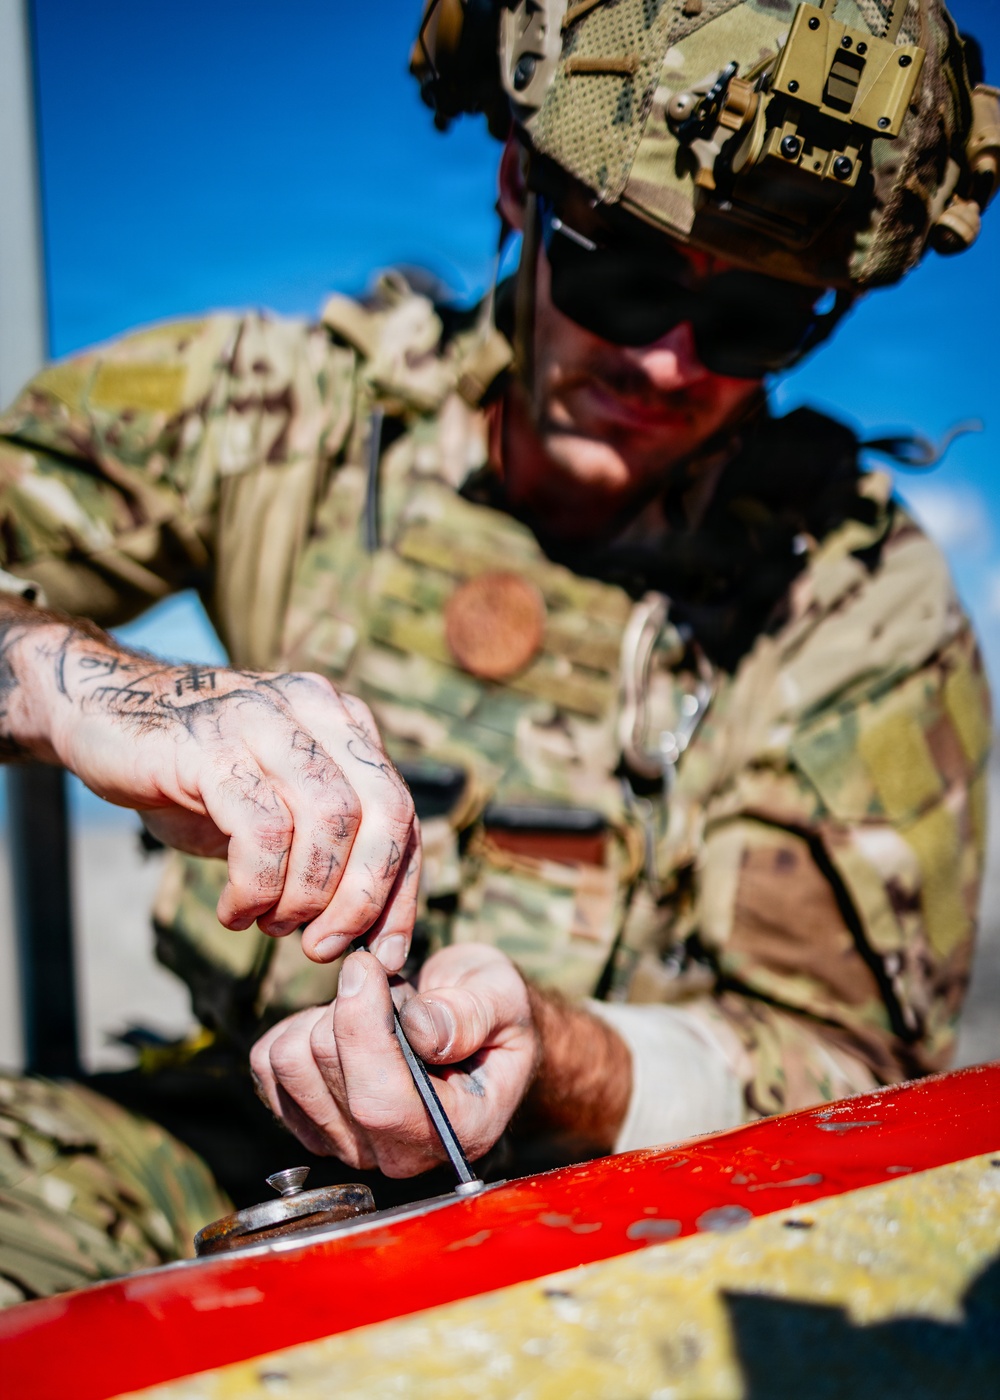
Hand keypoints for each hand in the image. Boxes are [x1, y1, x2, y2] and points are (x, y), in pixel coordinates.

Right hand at [0, 603, 417, 967]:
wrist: (102, 713)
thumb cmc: (195, 773)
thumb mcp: (274, 807)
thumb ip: (326, 846)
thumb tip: (374, 933)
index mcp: (343, 722)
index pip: (402, 811)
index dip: (400, 891)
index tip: (384, 952)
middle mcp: (315, 709)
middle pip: (381, 811)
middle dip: (363, 897)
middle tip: (324, 946)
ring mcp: (264, 719)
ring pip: (328, 820)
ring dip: (305, 896)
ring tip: (270, 922)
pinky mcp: (210, 744)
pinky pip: (262, 829)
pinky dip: (257, 886)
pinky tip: (235, 910)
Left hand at [250, 945, 539, 1175]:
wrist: (477, 1035)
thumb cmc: (494, 1015)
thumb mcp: (501, 997)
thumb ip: (470, 1013)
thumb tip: (420, 1029)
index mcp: (457, 1132)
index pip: (379, 1101)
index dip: (361, 1025)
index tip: (368, 964)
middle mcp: (398, 1155)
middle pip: (325, 1071)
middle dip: (349, 1005)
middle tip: (391, 991)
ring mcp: (348, 1145)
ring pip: (291, 1063)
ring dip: (322, 1015)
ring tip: (372, 1012)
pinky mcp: (309, 1124)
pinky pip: (267, 1064)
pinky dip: (295, 1026)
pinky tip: (340, 1025)